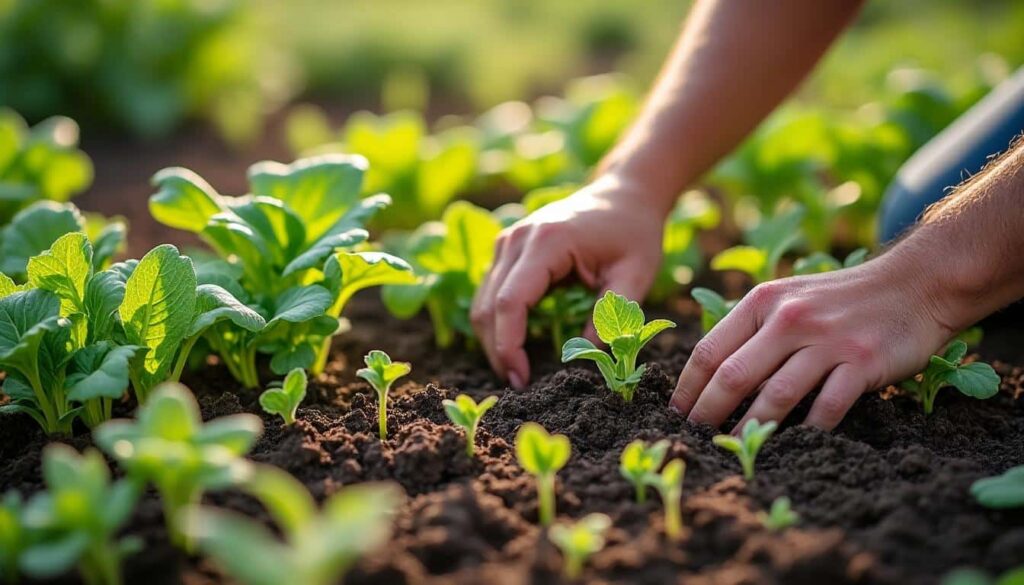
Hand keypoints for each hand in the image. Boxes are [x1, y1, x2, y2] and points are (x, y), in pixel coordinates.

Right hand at [472, 174, 666, 387]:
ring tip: (516, 369)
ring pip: (482, 300)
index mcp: (547, 241)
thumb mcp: (636, 275)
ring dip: (493, 339)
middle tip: (518, 384)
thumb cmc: (633, 233)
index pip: (509, 302)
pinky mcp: (507, 248)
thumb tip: (585, 358)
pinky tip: (516, 344)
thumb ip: (612, 316)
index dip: (508, 345)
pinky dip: (497, 321)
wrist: (623, 194)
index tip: (521, 379)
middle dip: (497, 350)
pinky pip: (490, 291)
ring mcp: (507, 240)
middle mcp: (517, 238)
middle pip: (487, 305)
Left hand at [669, 248, 958, 430]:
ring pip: (774, 396)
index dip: (688, 387)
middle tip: (695, 439)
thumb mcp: (788, 296)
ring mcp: (827, 340)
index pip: (709, 350)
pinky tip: (792, 447)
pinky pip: (826, 407)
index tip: (675, 414)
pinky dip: (807, 431)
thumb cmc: (840, 299)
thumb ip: (752, 326)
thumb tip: (708, 373)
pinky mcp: (862, 361)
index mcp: (762, 301)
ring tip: (733, 449)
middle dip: (707, 414)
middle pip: (733, 376)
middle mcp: (789, 318)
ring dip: (749, 429)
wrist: (916, 283)